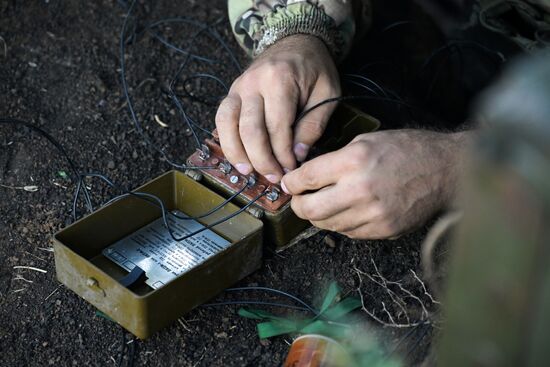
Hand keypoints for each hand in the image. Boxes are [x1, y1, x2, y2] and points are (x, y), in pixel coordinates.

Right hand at [215, 34, 339, 182]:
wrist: (297, 40)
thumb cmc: (315, 68)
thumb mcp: (327, 93)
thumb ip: (314, 124)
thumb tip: (298, 155)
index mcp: (280, 81)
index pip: (277, 129)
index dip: (283, 155)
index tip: (292, 171)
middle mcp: (254, 83)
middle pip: (250, 130)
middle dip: (262, 160)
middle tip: (274, 177)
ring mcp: (239, 87)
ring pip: (228, 125)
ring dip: (238, 153)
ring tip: (249, 172)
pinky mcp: (232, 92)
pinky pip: (222, 118)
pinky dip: (226, 140)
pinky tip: (237, 156)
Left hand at [281, 130, 469, 238]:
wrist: (445, 170)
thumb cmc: (406, 150)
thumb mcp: (366, 141)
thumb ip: (334, 160)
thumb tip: (307, 178)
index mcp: (354, 161)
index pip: (306, 178)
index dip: (291, 182)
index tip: (289, 183)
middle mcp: (361, 190)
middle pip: (310, 210)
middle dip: (298, 205)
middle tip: (299, 199)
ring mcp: (373, 214)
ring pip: (327, 225)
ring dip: (320, 215)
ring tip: (326, 203)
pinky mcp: (383, 230)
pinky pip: (349, 233)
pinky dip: (342, 223)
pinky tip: (349, 210)